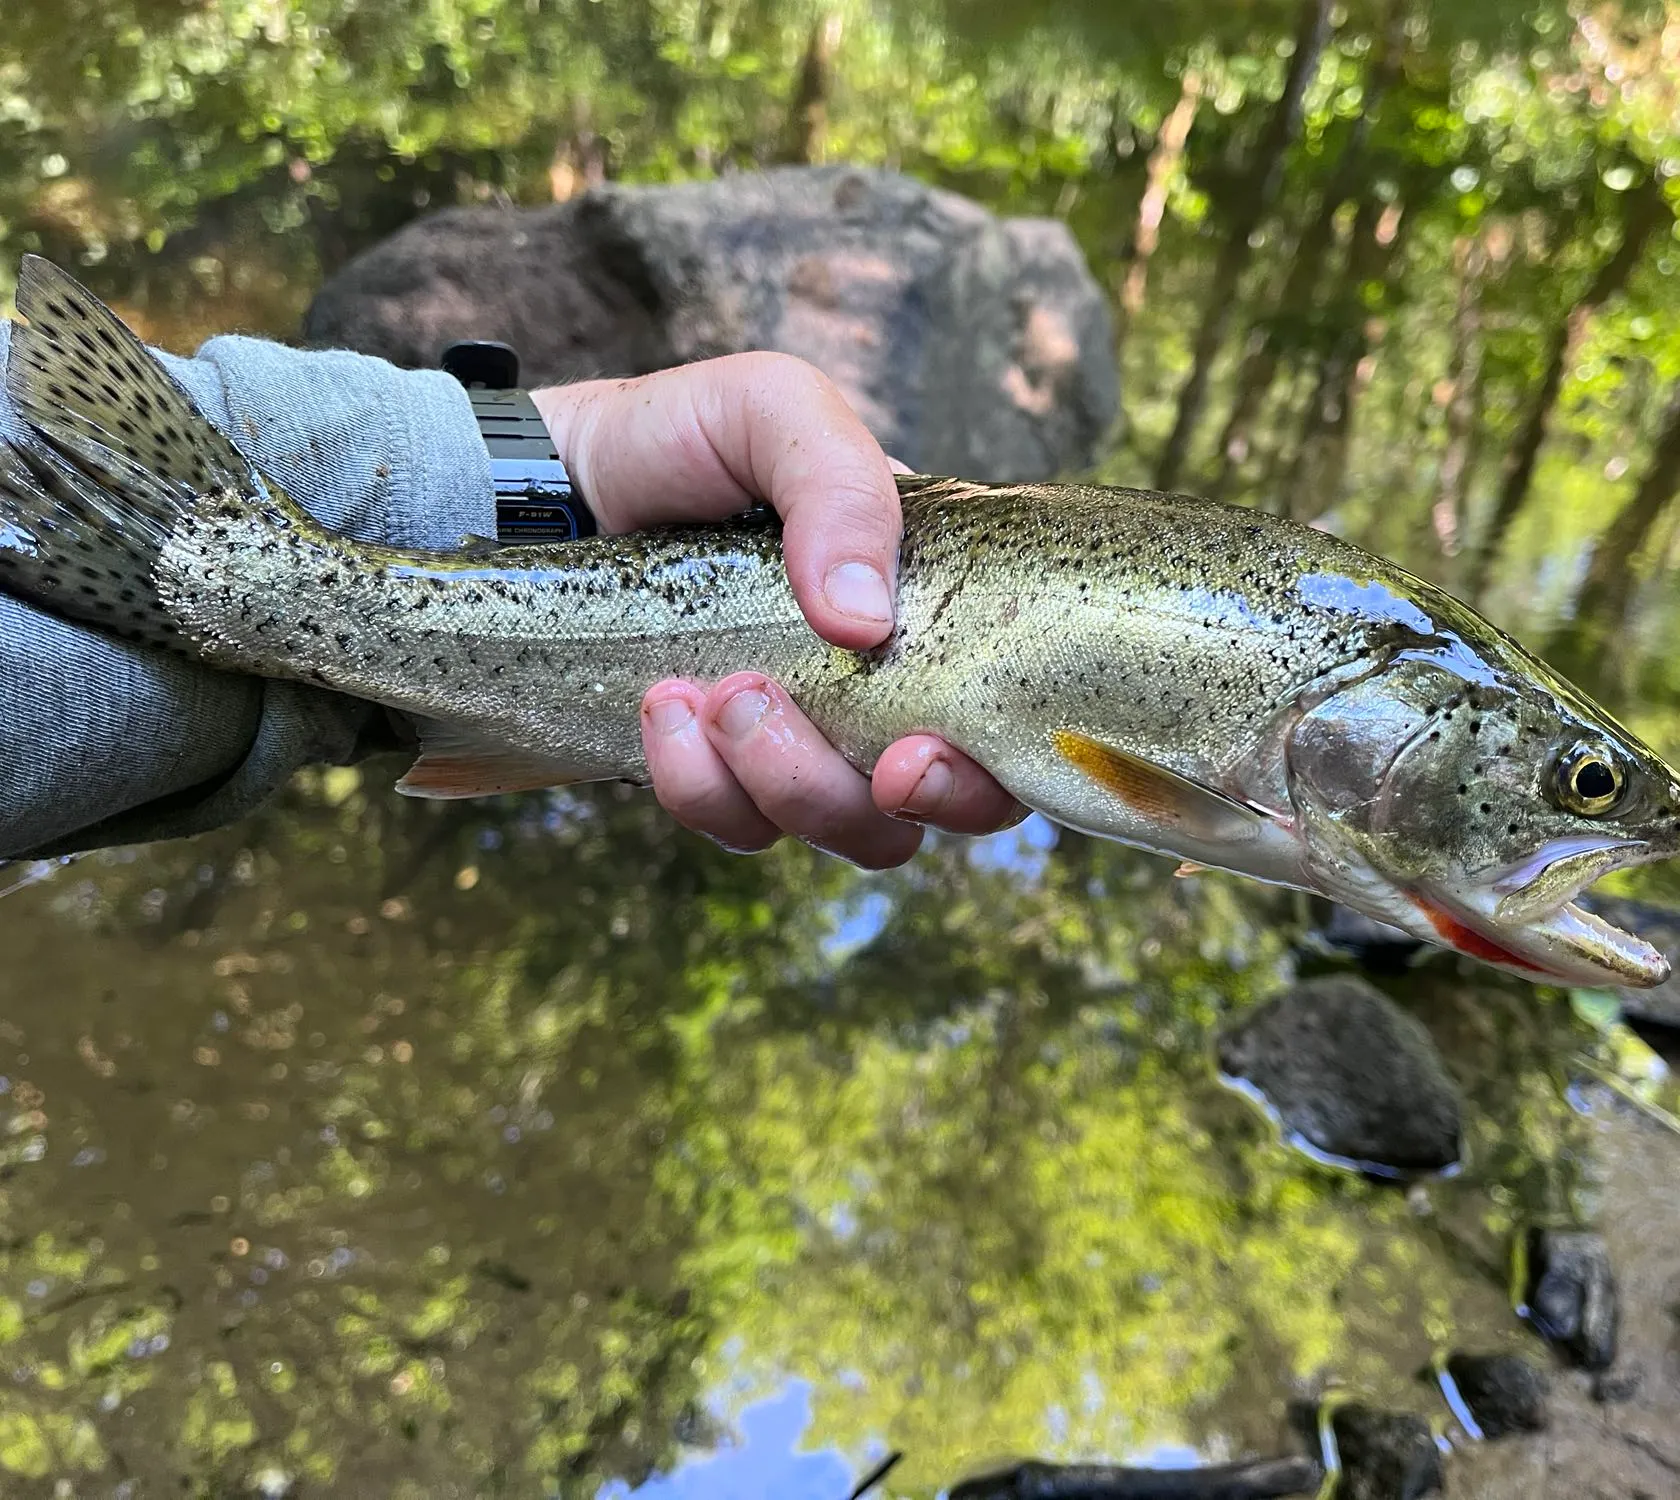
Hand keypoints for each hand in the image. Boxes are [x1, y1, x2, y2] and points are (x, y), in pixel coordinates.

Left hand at [532, 354, 1023, 867]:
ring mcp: (803, 740)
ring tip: (707, 691)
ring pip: (841, 830)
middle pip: (936, 807)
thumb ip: (842, 487)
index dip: (989, 771)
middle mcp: (883, 688)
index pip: (1012, 719)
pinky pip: (737, 826)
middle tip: (780, 714)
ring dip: (778, 782)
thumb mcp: (773, 410)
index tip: (915, 756)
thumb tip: (866, 624)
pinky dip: (698, 785)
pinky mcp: (722, 775)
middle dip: (881, 800)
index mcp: (931, 605)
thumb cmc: (683, 437)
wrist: (550, 484)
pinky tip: (660, 707)